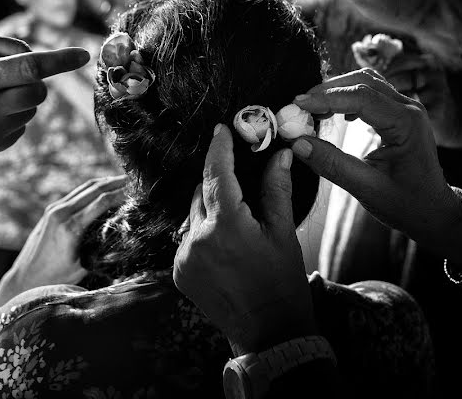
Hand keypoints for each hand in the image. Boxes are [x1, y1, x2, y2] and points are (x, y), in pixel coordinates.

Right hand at [0, 31, 90, 154]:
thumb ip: (9, 46)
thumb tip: (43, 61)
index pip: (30, 67)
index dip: (60, 61)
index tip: (83, 55)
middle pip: (37, 93)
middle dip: (35, 82)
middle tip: (14, 76)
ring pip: (30, 111)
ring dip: (20, 99)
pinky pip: (20, 129)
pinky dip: (11, 117)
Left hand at [0, 176, 126, 316]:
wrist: (25, 277)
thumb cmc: (54, 279)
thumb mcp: (83, 267)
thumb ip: (101, 252)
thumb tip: (125, 242)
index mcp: (71, 227)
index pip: (102, 201)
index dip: (122, 193)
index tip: (138, 190)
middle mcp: (61, 213)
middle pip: (95, 188)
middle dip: (117, 182)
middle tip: (136, 179)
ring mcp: (54, 209)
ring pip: (85, 187)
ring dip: (106, 182)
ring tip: (124, 180)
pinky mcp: (51, 210)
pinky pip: (76, 193)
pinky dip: (93, 188)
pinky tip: (104, 189)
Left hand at [173, 124, 316, 355]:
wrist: (268, 332)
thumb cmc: (282, 282)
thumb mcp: (283, 233)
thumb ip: (276, 190)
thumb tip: (281, 154)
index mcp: (227, 225)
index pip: (217, 173)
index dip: (219, 148)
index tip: (221, 129)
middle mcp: (198, 238)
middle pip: (202, 194)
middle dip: (219, 185)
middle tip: (241, 185)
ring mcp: (184, 257)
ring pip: (194, 218)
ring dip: (211, 213)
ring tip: (238, 229)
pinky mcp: (179, 272)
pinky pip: (188, 240)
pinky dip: (203, 236)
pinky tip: (225, 250)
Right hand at [290, 69, 461, 267]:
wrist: (435, 211)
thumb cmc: (407, 204)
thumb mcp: (367, 188)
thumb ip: (332, 164)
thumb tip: (297, 143)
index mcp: (406, 124)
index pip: (361, 97)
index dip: (325, 98)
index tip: (297, 105)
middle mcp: (409, 109)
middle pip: (362, 81)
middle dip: (327, 90)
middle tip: (299, 107)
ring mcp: (406, 108)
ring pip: (366, 82)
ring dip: (337, 90)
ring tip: (312, 108)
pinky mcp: (399, 113)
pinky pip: (371, 93)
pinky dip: (348, 96)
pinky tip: (334, 114)